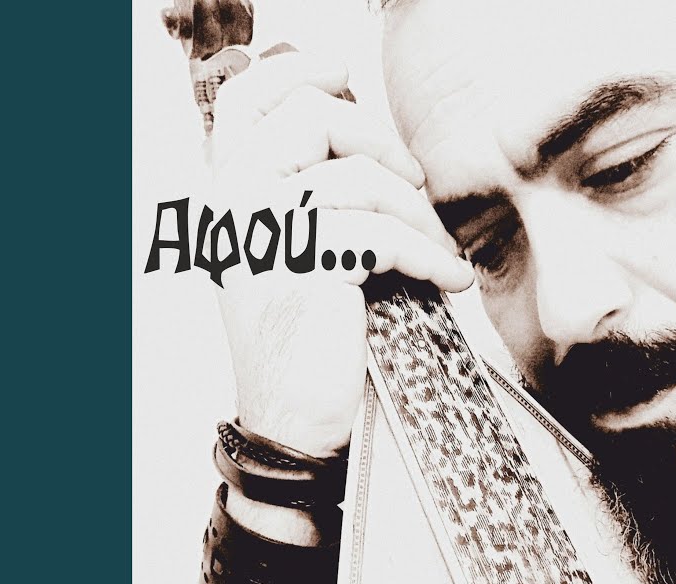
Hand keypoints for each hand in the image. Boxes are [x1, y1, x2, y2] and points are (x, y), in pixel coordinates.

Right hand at [208, 50, 472, 457]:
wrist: (291, 419)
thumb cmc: (303, 335)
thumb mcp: (290, 250)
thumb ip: (303, 188)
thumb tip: (360, 129)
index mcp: (227, 194)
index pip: (244, 101)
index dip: (298, 72)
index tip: (345, 79)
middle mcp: (233, 206)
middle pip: (312, 120)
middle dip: (382, 144)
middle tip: (415, 182)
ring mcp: (265, 236)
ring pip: (360, 181)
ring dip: (418, 215)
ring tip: (439, 249)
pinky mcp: (305, 271)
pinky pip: (385, 236)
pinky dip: (431, 257)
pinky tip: (448, 277)